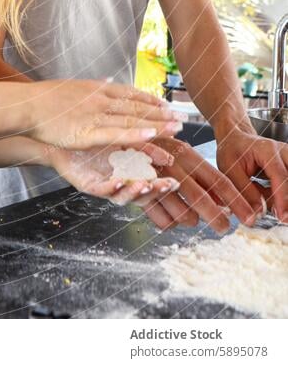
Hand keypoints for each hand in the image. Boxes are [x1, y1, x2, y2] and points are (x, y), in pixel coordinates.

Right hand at [27, 79, 184, 150]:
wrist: (27, 105)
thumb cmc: (46, 99)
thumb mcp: (74, 86)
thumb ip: (93, 86)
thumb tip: (107, 80)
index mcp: (98, 89)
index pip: (131, 94)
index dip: (151, 101)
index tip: (167, 106)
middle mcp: (101, 100)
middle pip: (137, 107)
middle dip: (162, 114)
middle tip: (183, 120)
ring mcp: (96, 115)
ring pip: (132, 120)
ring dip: (156, 124)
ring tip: (176, 129)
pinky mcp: (88, 131)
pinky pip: (116, 133)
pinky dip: (135, 134)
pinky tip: (151, 136)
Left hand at [48, 142, 179, 204]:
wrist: (63, 135)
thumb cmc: (92, 137)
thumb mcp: (122, 137)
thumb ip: (143, 140)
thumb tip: (169, 137)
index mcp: (129, 172)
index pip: (150, 183)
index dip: (163, 184)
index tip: (175, 182)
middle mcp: (119, 182)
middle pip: (140, 194)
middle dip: (154, 192)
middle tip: (165, 187)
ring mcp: (103, 185)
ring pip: (122, 196)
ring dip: (134, 191)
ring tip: (144, 185)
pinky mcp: (87, 184)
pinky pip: (101, 189)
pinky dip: (111, 187)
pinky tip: (118, 181)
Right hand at [136, 137, 259, 233]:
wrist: (118, 139)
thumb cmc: (156, 148)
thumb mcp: (181, 153)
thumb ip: (201, 175)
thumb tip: (224, 199)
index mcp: (185, 154)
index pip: (219, 181)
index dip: (236, 201)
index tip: (249, 217)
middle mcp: (171, 167)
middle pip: (200, 199)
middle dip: (217, 218)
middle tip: (224, 227)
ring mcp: (153, 181)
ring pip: (181, 214)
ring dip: (191, 219)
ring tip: (191, 216)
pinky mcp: (138, 196)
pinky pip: (162, 222)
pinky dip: (170, 223)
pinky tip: (170, 215)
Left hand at [216, 127, 287, 222]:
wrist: (235, 139)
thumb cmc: (231, 152)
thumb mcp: (230, 170)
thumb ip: (245, 191)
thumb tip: (259, 212)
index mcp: (267, 150)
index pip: (280, 176)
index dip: (283, 198)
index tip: (282, 217)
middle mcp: (283, 152)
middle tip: (283, 218)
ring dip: (285, 199)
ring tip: (275, 211)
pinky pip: (287, 184)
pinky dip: (282, 197)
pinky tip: (273, 203)